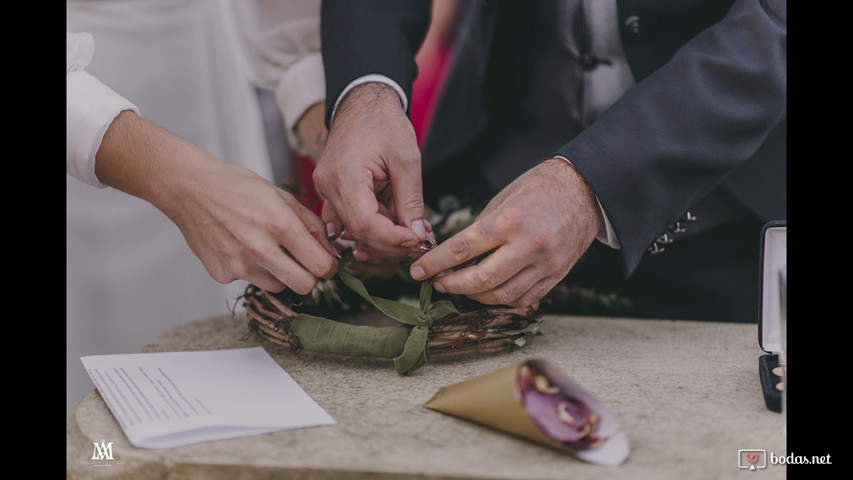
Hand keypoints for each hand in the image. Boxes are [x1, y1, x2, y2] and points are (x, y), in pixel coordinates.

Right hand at [95, 110, 337, 293]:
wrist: (190, 189)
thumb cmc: (237, 188)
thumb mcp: (281, 196)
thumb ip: (311, 224)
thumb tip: (330, 250)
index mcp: (280, 224)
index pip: (320, 266)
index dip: (329, 267)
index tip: (326, 264)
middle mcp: (260, 248)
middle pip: (304, 286)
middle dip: (309, 277)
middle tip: (303, 263)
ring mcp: (239, 265)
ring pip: (278, 287)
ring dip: (280, 274)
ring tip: (266, 249)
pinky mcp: (222, 274)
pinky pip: (251, 282)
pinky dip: (252, 270)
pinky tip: (241, 248)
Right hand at [313, 82, 426, 255]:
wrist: (362, 102)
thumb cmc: (384, 123)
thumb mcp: (407, 159)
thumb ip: (411, 201)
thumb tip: (416, 236)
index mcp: (344, 175)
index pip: (366, 224)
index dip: (393, 239)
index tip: (417, 241)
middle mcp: (328, 185)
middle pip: (358, 231)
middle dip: (391, 243)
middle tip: (420, 241)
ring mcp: (325, 189)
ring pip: (354, 229)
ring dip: (385, 236)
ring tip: (413, 230)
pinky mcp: (330, 191)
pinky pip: (349, 218)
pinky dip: (374, 226)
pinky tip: (396, 223)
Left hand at [408, 158, 603, 306]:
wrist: (586, 191)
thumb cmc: (541, 188)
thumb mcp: (504, 197)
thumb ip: (480, 228)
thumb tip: (455, 253)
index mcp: (511, 221)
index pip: (463, 249)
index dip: (435, 263)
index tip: (418, 270)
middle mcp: (529, 246)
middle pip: (481, 280)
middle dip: (452, 285)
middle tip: (437, 283)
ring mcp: (545, 265)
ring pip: (502, 296)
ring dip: (474, 296)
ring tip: (460, 287)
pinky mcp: (556, 276)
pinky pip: (523, 299)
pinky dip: (501, 299)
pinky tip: (488, 291)